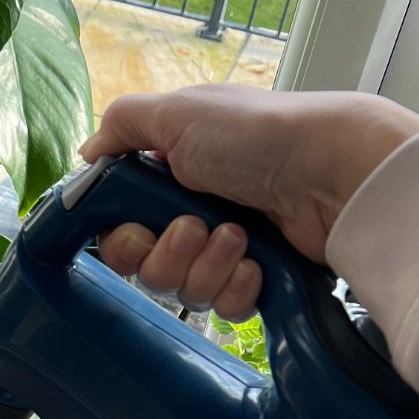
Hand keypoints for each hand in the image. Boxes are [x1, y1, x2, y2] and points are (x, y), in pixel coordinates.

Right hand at [80, 85, 418, 320]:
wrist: (331, 174)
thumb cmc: (256, 135)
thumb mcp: (178, 112)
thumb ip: (122, 126)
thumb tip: (87, 154)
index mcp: (169, 174)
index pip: (119, 228)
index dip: (122, 238)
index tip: (135, 228)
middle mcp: (192, 211)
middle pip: (144, 267)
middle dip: (164, 253)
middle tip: (194, 227)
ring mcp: (224, 248)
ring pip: (181, 289)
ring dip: (205, 264)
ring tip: (238, 235)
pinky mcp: (255, 279)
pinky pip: (221, 306)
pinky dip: (236, 285)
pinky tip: (257, 262)